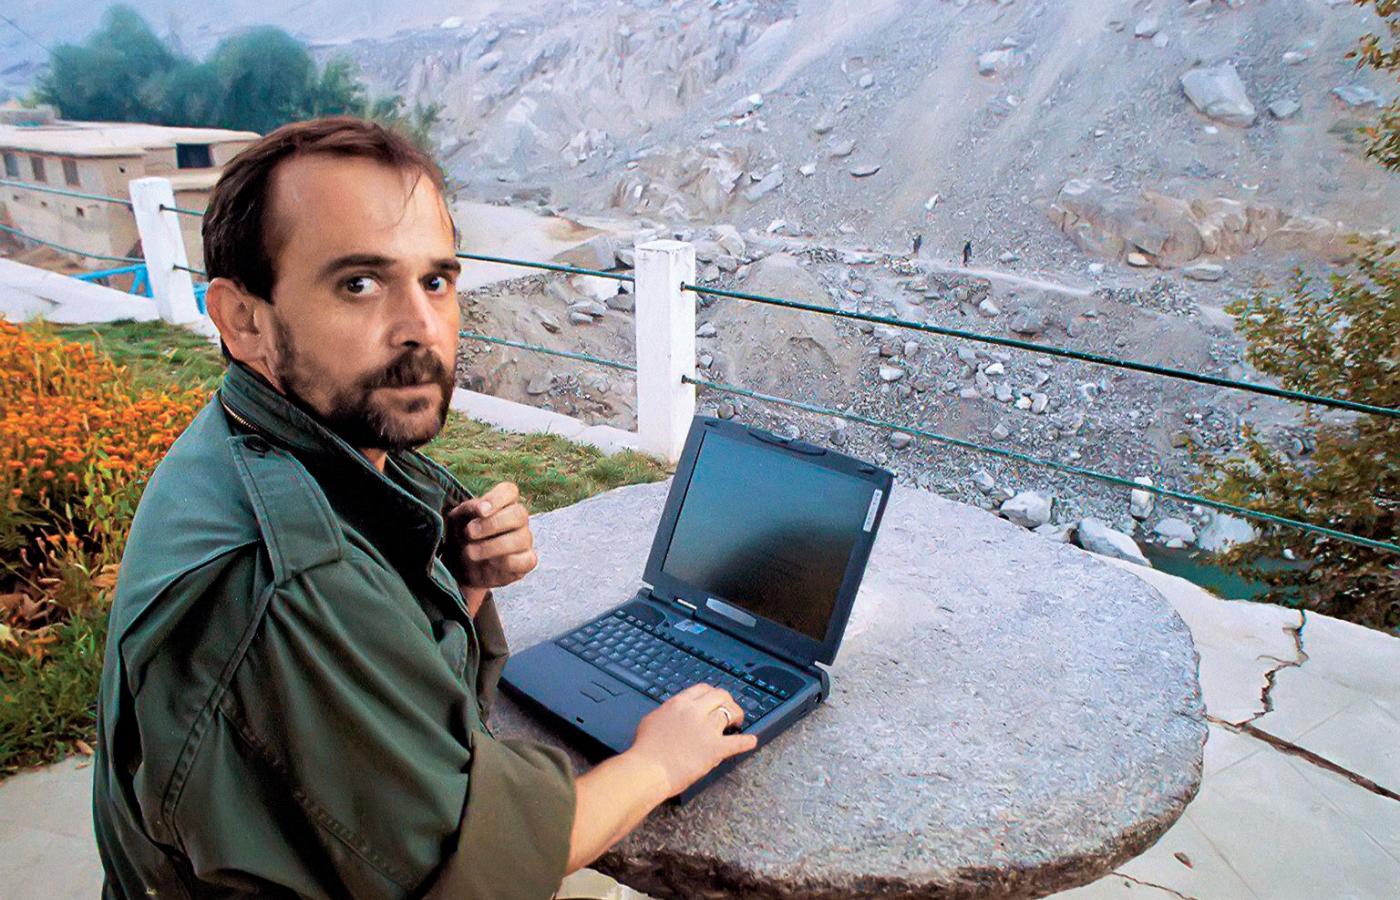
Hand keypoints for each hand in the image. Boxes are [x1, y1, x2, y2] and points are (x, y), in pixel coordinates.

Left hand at [445, 482, 536, 609]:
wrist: (461, 569)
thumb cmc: (463, 539)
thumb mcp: (458, 521)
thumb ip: (469, 509)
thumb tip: (482, 508)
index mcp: (502, 503)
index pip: (509, 491)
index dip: (496, 499)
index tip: (480, 511)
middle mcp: (518, 519)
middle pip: (519, 513)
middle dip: (492, 524)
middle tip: (470, 533)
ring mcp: (524, 540)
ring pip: (521, 538)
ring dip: (492, 547)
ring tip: (471, 553)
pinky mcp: (527, 561)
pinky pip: (526, 560)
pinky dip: (505, 563)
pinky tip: (490, 564)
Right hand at [626, 684, 757, 798]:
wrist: (646, 769)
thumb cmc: (645, 750)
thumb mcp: (652, 720)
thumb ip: (668, 713)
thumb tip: (674, 714)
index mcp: (679, 703)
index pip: (702, 689)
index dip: (712, 694)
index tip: (715, 700)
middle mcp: (694, 711)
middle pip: (720, 696)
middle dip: (728, 701)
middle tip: (730, 710)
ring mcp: (706, 729)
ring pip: (729, 713)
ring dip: (736, 716)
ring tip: (738, 722)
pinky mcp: (714, 749)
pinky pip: (736, 742)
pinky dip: (746, 742)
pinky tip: (752, 741)